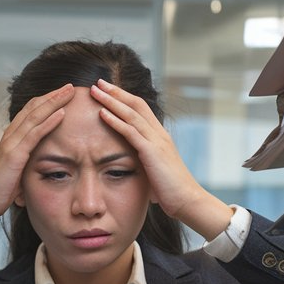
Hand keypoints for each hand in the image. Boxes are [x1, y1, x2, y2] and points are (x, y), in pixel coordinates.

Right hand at [0, 84, 73, 242]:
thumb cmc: (2, 188)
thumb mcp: (20, 168)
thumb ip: (29, 158)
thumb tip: (44, 158)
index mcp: (13, 137)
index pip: (32, 111)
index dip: (48, 100)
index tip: (64, 93)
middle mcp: (11, 134)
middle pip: (34, 107)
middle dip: (53, 95)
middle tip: (70, 85)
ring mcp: (12, 142)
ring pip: (35, 115)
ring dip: (54, 102)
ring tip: (69, 92)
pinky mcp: (14, 154)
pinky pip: (34, 133)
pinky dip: (49, 121)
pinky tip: (62, 113)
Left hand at [90, 79, 233, 239]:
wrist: (188, 200)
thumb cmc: (172, 191)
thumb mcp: (156, 171)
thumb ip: (144, 163)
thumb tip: (131, 167)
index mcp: (160, 137)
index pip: (141, 109)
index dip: (124, 97)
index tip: (107, 90)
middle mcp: (159, 134)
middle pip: (135, 104)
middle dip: (115, 92)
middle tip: (97, 82)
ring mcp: (156, 141)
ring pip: (131, 113)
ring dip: (111, 100)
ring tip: (95, 90)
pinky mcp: (152, 152)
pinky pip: (130, 131)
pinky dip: (114, 120)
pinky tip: (101, 113)